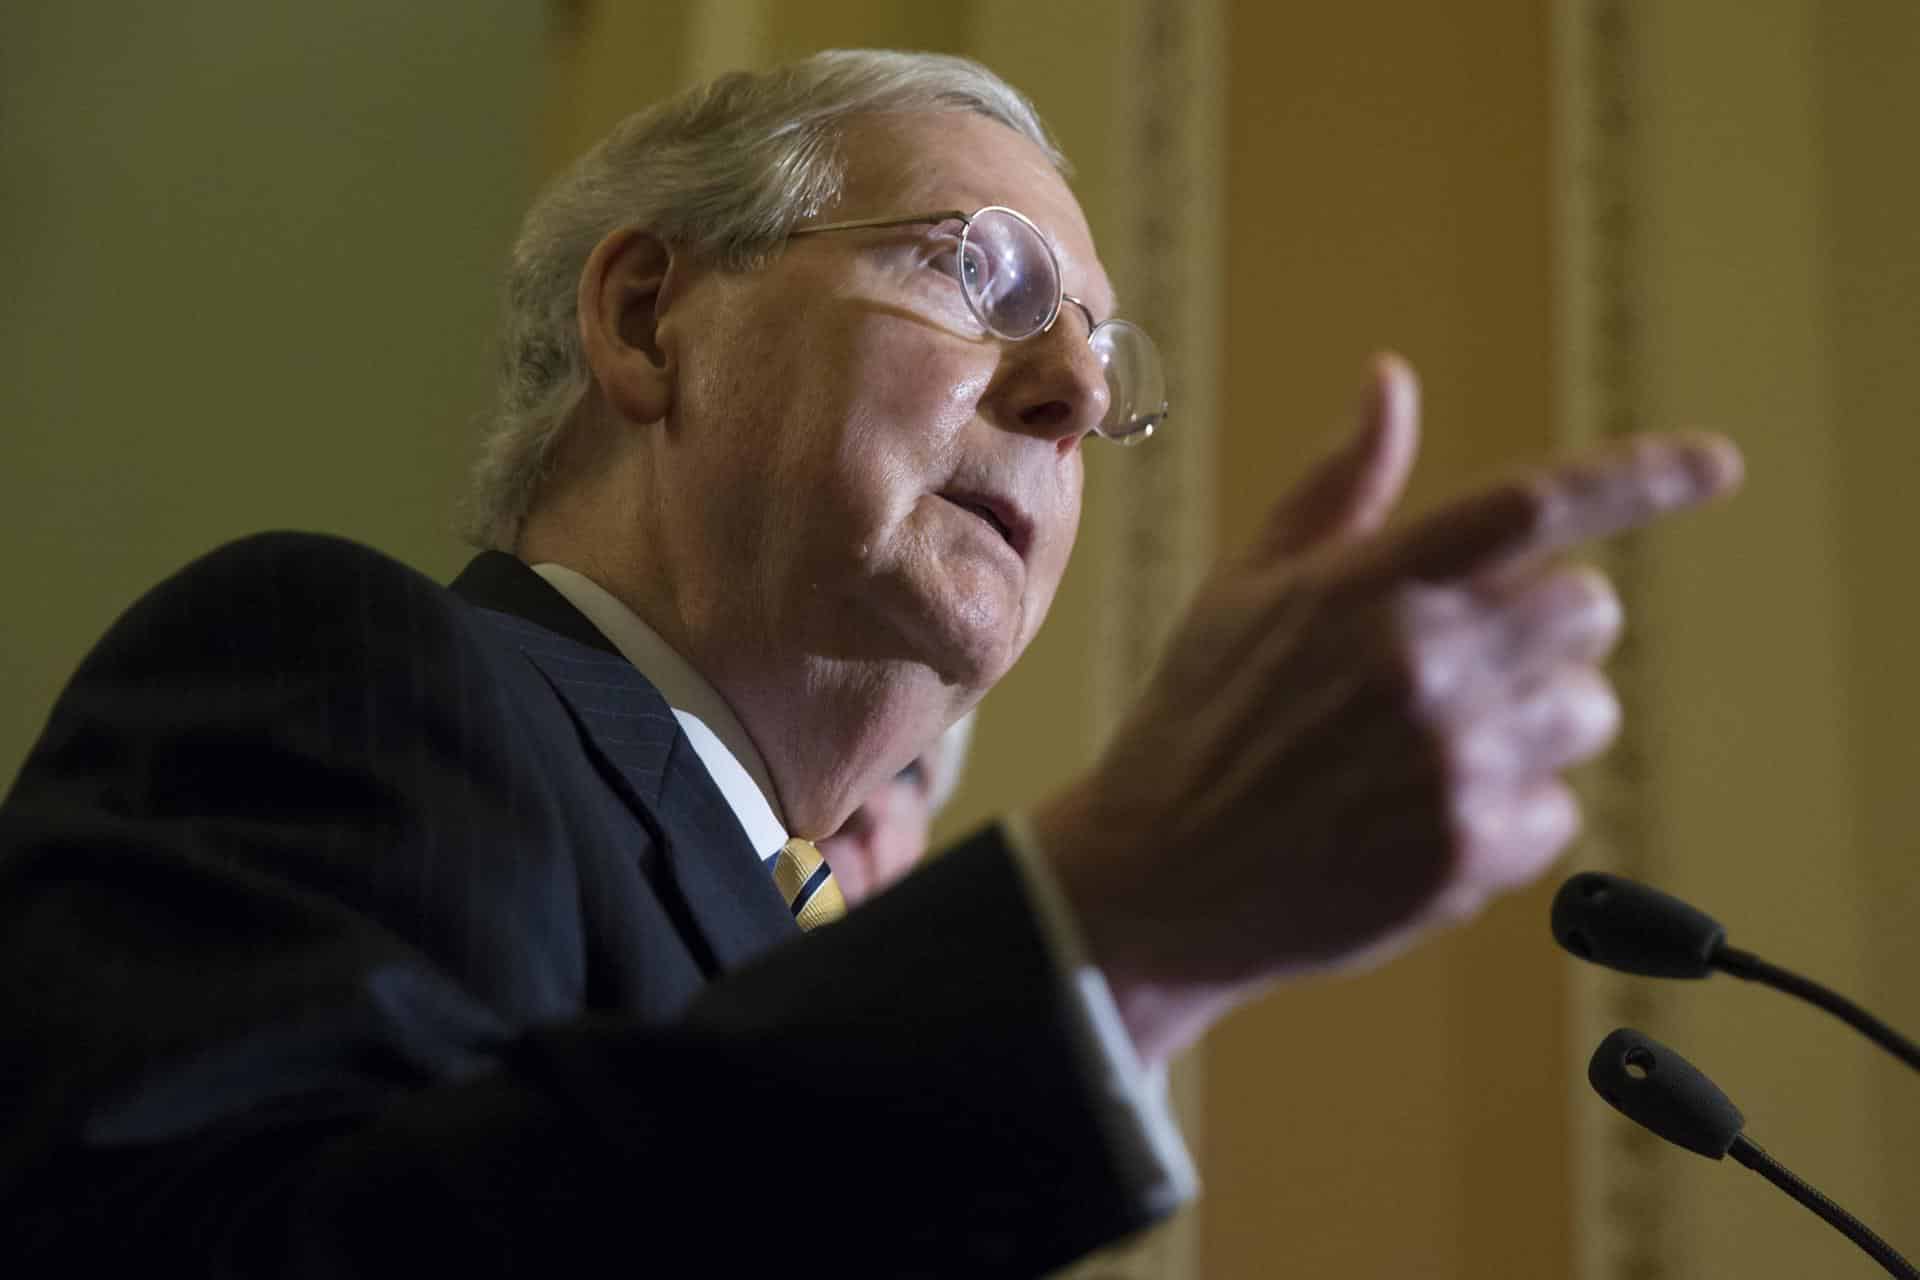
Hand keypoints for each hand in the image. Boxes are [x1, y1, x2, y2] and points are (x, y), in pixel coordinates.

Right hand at [1032, 354, 1743, 1062]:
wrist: (1156, 880)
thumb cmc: (1196, 720)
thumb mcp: (1246, 587)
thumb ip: (1339, 486)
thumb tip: (1391, 380)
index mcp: (1368, 584)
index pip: (1536, 504)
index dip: (1640, 477)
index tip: (1717, 466)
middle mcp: (1423, 665)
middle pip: (1587, 609)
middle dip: (1548, 623)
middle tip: (1472, 655)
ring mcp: (1452, 765)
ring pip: (1588, 711)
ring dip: (1538, 716)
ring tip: (1440, 742)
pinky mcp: (1467, 855)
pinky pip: (1559, 809)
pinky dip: (1512, 808)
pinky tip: (1423, 811)